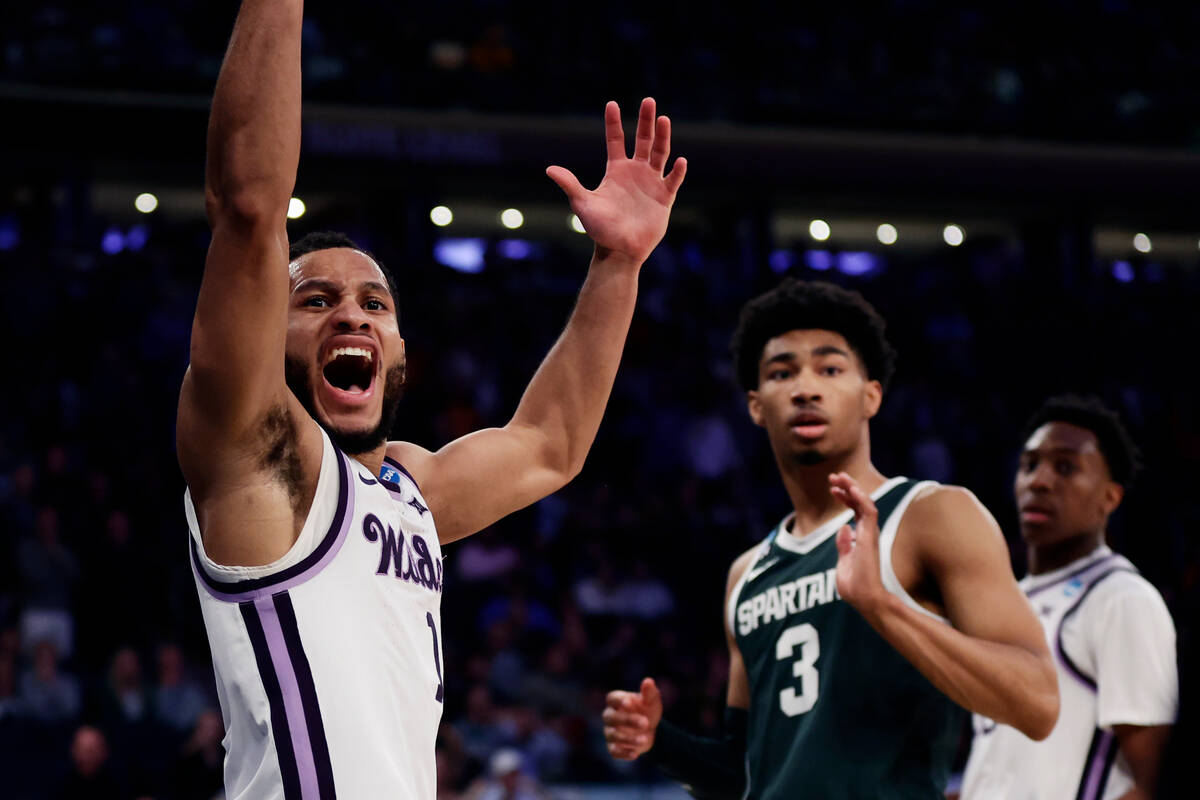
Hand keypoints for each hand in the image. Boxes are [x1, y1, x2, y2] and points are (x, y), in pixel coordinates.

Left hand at [547, 98, 686, 266]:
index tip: (612, 104)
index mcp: (616, 170)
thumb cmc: (600, 229)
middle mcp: (635, 172)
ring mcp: (652, 183)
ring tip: (663, 119)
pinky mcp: (665, 198)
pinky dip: (677, 171)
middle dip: (646, 121)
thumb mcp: (583, 204)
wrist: (619, 250)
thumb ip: (570, 184)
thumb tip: (549, 169)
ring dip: (662, 137)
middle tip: (648, 100)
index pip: (615, 140)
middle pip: (643, 140)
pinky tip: (679, 160)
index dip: (614, 123)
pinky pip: (673, 180)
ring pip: (659, 154)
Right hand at [602, 677, 662, 759]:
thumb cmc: (648, 710)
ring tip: (645, 739)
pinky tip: (635, 754)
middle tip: (645, 723)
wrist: (651, 730)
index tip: (630, 703)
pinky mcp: (613, 747)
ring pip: (612, 735)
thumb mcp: (652, 701)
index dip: (619, 701)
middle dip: (627, 720)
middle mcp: (610, 716)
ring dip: (628, 739)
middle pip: (611, 717)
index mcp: (617, 701)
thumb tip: (648, 681)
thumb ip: (649, 692)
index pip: (612, 698)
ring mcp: (610, 732)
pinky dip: (624, 753)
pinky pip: (614, 751)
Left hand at [830, 472, 887, 616]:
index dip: (844, 497)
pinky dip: (862, 499)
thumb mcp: (844, 562)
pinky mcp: (871, 537)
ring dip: (852, 488)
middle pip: (860, 503)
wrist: (864, 599)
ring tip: (840, 476)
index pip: (854, 510)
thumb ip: (844, 545)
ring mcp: (869, 534)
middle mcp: (867, 533)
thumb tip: (842, 528)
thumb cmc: (855, 586)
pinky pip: (870, 512)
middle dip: (847, 487)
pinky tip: (852, 489)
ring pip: (865, 503)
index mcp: (861, 537)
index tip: (832, 488)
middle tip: (833, 476)